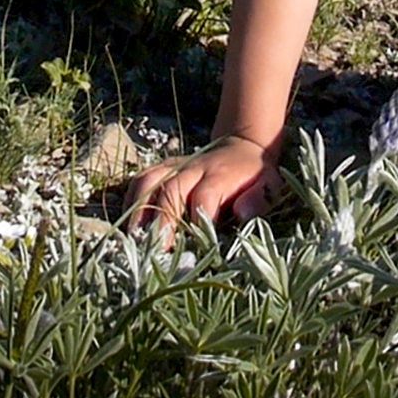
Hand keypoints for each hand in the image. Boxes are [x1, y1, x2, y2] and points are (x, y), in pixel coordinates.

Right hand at [122, 136, 280, 244]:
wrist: (242, 147)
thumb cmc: (256, 177)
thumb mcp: (269, 187)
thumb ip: (257, 201)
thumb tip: (241, 214)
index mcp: (221, 176)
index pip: (205, 196)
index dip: (198, 220)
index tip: (194, 247)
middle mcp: (194, 169)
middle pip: (171, 191)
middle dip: (161, 221)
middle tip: (154, 251)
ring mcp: (175, 166)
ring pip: (148, 182)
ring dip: (138, 210)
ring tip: (133, 239)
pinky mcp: (163, 168)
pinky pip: (140, 180)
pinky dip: (130, 200)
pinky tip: (128, 224)